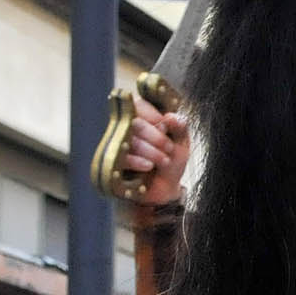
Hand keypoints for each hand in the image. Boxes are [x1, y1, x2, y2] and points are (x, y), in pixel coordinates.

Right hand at [111, 73, 191, 207]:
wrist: (166, 189)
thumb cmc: (171, 161)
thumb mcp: (181, 143)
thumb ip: (180, 127)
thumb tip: (170, 116)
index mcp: (143, 118)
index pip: (139, 105)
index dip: (154, 116)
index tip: (166, 129)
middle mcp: (127, 128)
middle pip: (135, 122)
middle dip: (156, 137)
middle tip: (169, 148)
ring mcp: (118, 145)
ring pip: (130, 140)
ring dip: (152, 151)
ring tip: (165, 161)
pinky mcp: (113, 162)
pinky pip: (122, 157)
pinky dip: (138, 161)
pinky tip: (149, 166)